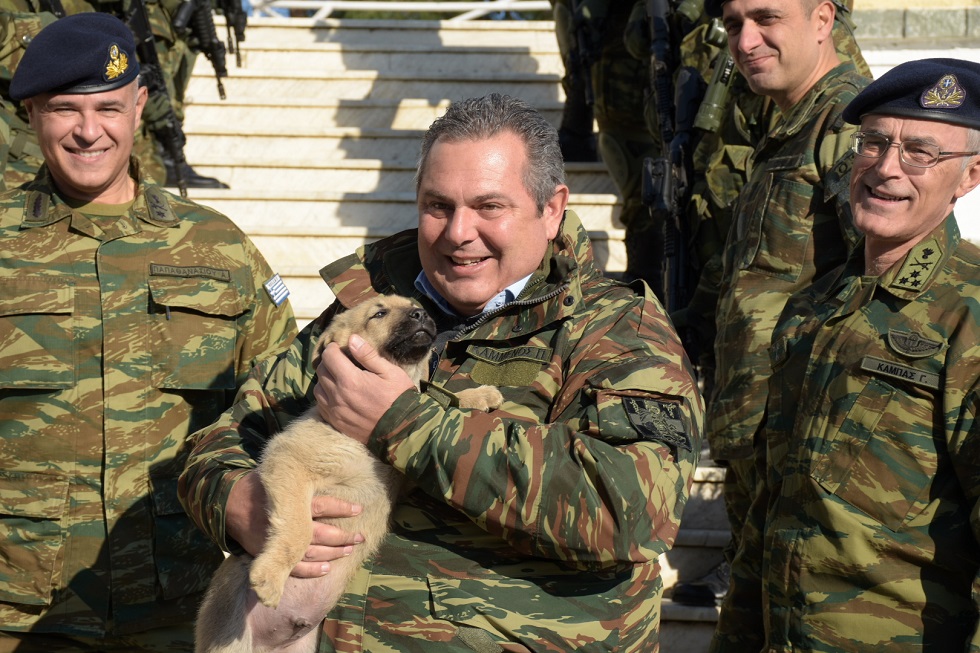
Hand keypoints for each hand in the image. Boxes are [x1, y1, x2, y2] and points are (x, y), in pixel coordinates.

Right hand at [225, 471, 364, 577]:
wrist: (227, 503)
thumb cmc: (258, 486)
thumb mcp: (278, 475)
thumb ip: (300, 477)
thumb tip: (329, 466)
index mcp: (288, 502)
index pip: (322, 506)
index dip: (342, 508)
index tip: (359, 509)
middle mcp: (285, 524)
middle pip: (321, 533)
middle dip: (344, 537)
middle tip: (361, 536)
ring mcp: (276, 543)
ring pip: (311, 552)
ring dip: (333, 553)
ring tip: (350, 549)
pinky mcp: (268, 556)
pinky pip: (293, 568)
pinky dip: (312, 570)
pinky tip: (327, 568)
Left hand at [313, 333, 415, 443]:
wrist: (403, 431)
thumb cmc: (400, 398)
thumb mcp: (390, 372)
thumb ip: (368, 355)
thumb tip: (351, 339)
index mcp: (351, 380)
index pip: (329, 357)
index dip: (333, 348)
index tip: (340, 348)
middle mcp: (338, 396)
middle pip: (321, 371)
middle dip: (329, 362)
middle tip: (341, 361)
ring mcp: (335, 412)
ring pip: (318, 388)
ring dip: (325, 380)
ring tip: (339, 378)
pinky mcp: (336, 423)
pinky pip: (321, 406)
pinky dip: (325, 397)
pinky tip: (338, 395)